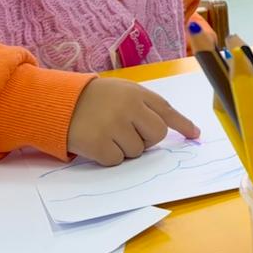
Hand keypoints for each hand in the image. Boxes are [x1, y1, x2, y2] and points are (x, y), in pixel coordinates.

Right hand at [67, 78, 199, 165]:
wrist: (58, 103)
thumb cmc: (94, 99)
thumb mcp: (122, 92)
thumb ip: (144, 105)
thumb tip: (167, 128)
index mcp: (137, 93)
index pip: (167, 110)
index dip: (183, 124)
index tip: (194, 134)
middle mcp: (129, 108)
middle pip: (156, 135)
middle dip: (146, 139)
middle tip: (128, 133)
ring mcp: (114, 126)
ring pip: (137, 151)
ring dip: (125, 148)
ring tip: (107, 133)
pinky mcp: (98, 144)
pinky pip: (117, 160)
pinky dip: (109, 157)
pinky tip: (97, 143)